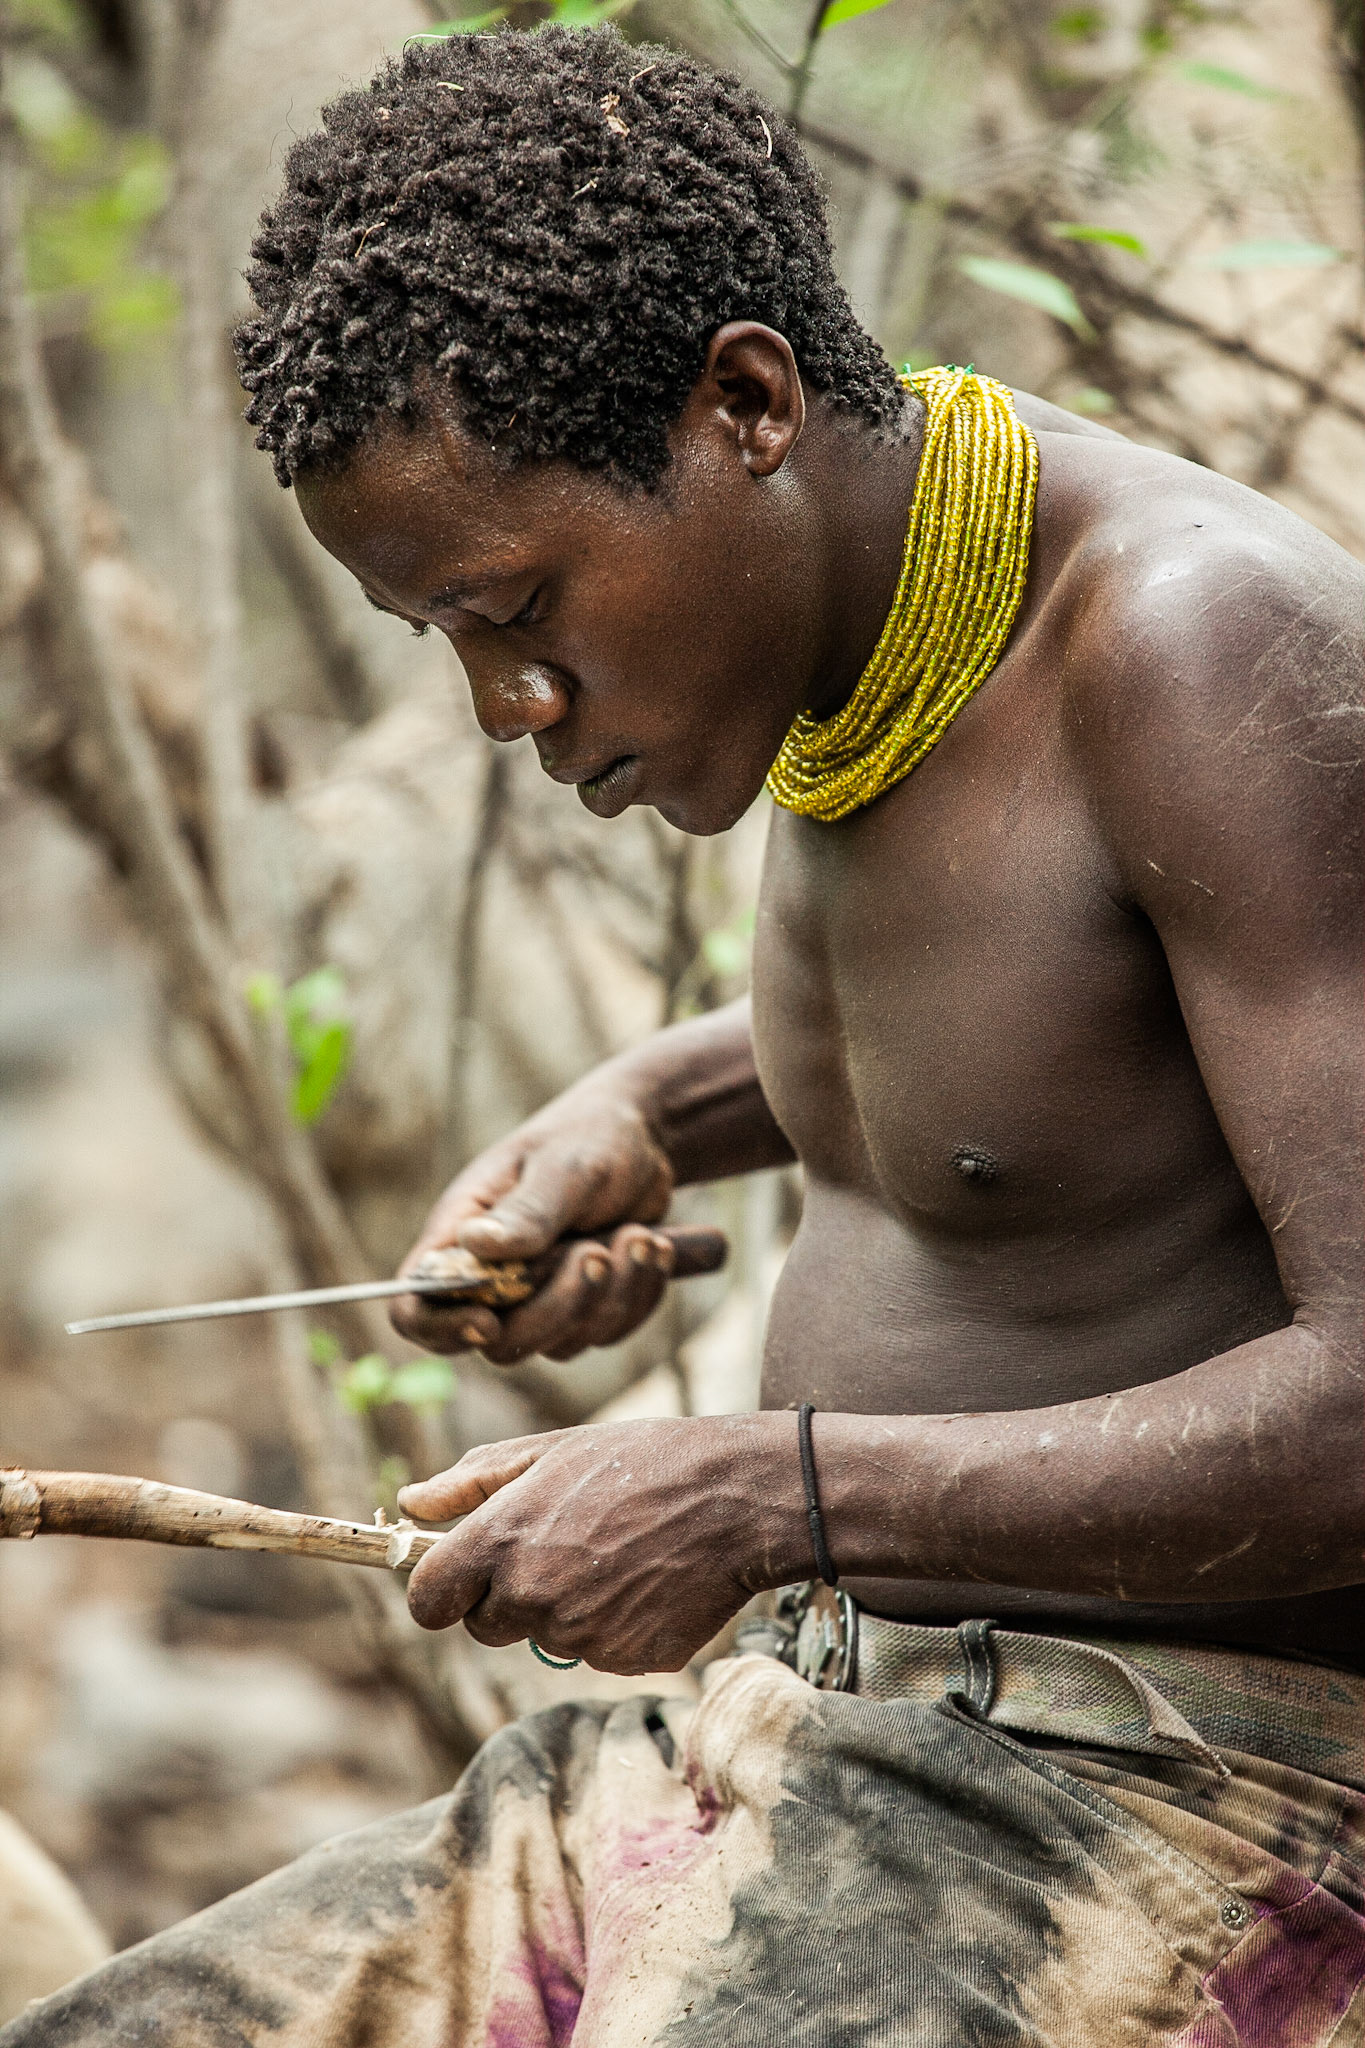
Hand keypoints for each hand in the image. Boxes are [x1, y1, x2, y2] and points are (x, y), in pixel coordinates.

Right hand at [391, 1081, 689, 1362]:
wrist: (645, 1140)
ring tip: (639, 1234)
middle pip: (498, 1341)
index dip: (439, 1327)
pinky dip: (637, 1296)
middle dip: (557, 1307)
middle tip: (597, 1252)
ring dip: (611, 1296)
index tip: (488, 1322)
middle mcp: (491, 1274)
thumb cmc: (589, 1137)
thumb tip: (474, 1246)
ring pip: (560, 1342)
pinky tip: (654, 1247)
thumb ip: (526, 1212)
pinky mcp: (583, 1306)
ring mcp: (538, 1296)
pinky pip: (606, 1332)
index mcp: (461, 1232)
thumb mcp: (563, 1167)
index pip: (415, 1303)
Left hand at [397, 1414, 802, 1672]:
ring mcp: (578, 1635)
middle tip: (561, 1548)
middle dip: (507, 1597)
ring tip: (617, 1552)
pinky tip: (646, 1580)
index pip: (427, 1601)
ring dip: (566, 1607)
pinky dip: (613, 1625)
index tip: (459, 1579)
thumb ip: (471, 1482)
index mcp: (502, 1541)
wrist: (737, 1496)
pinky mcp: (623, 1660)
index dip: (441, 1591)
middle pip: (485, 1625)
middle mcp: (532, 1595)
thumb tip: (410, 1503)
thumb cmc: (641, 1459)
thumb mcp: (551, 1449)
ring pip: (545, 1636)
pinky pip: (596, 1652)